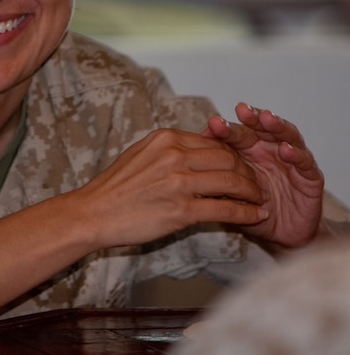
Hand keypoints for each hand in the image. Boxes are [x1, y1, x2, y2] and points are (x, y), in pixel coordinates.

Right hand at [75, 127, 268, 248]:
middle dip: (248, 172)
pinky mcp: (181, 210)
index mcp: (165, 139)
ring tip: (260, 199)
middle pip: (228, 158)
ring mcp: (178, 182)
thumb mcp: (141, 154)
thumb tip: (198, 150)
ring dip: (253, 192)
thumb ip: (170, 150)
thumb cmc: (114, 188)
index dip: (235, 155)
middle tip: (256, 184)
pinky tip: (256, 216)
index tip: (242, 166)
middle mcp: (174, 156)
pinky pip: (226, 209)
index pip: (214, 142)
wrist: (93, 213)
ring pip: (232, 182)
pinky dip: (246, 213)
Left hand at [202, 102, 324, 248]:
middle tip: (241, 110)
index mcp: (246, 151)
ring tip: (265, 118)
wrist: (279, 233)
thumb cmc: (248, 209)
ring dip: (276, 127)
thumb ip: (210, 173)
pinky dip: (296, 154)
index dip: (226, 128)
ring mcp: (290, 162)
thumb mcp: (225, 193)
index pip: (235, 134)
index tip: (213, 122)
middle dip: (251, 118)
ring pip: (285, 137)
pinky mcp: (310, 177)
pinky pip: (305, 162)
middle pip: (260, 129)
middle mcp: (268, 151)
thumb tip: (184, 156)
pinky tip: (286, 149)